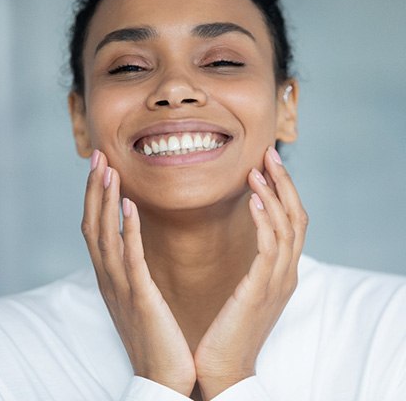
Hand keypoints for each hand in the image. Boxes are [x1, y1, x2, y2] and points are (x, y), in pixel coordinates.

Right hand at [81, 150, 195, 395]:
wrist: (163, 376)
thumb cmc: (155, 334)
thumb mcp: (139, 296)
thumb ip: (134, 269)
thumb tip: (134, 240)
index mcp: (111, 277)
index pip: (96, 229)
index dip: (95, 198)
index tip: (101, 169)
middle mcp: (109, 279)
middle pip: (93, 225)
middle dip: (94, 190)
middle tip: (98, 157)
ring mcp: (121, 288)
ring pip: (106, 236)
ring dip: (105, 201)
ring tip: (108, 171)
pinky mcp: (140, 297)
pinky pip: (131, 258)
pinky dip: (128, 230)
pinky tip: (130, 207)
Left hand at [194, 146, 308, 399]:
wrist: (224, 368)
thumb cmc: (231, 327)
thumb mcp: (248, 289)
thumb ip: (256, 264)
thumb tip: (250, 235)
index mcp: (283, 272)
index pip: (293, 221)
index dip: (284, 191)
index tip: (267, 165)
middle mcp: (287, 273)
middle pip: (297, 217)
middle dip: (285, 183)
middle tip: (270, 153)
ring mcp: (278, 281)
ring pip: (287, 227)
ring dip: (273, 194)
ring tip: (257, 170)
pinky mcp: (260, 289)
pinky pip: (269, 247)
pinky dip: (264, 220)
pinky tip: (251, 199)